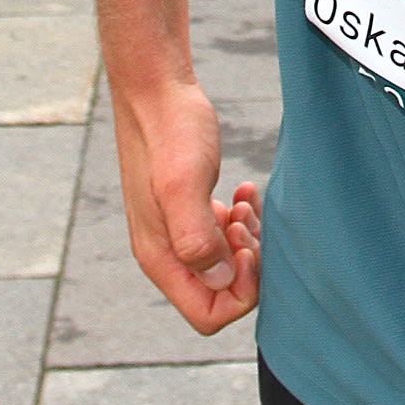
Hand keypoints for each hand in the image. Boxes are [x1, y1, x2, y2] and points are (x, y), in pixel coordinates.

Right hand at [113, 79, 262, 333]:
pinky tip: (245, 192)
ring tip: (246, 204)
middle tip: (247, 222)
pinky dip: (241, 221)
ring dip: (246, 241)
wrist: (157, 89)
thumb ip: (196, 238)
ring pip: (225, 265)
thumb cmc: (171, 131)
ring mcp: (178, 230)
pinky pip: (223, 237)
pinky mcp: (190, 208)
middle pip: (220, 293)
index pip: (207, 314)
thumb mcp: (183, 183)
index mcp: (161, 256)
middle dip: (247, 266)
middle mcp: (167, 251)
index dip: (239, 292)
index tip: (247, 246)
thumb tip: (219, 279)